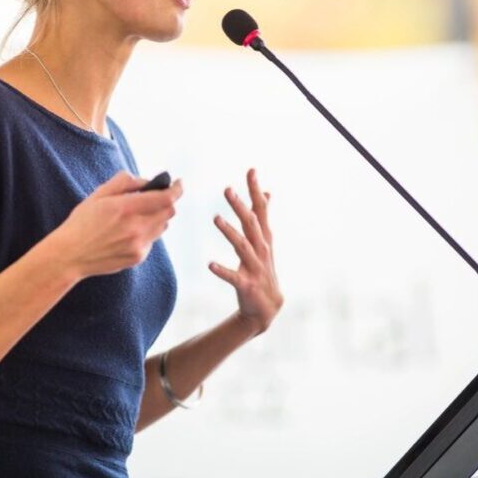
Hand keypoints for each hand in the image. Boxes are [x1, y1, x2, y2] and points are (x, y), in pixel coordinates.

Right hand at [51, 170, 182, 279]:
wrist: (70, 255)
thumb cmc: (81, 223)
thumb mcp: (99, 195)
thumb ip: (124, 182)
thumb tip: (146, 181)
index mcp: (126, 208)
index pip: (166, 198)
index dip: (177, 189)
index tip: (179, 183)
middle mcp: (136, 228)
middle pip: (169, 212)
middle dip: (166, 202)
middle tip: (155, 197)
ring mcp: (139, 245)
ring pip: (162, 226)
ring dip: (157, 217)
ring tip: (137, 216)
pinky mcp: (138, 257)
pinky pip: (152, 240)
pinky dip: (147, 232)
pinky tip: (128, 232)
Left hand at [209, 168, 282, 335]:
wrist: (267, 307)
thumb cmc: (262, 268)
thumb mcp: (265, 241)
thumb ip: (263, 216)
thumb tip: (267, 192)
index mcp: (263, 238)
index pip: (261, 209)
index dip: (255, 190)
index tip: (251, 170)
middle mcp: (262, 249)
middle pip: (251, 224)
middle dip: (240, 206)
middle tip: (227, 189)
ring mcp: (255, 267)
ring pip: (242, 246)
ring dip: (229, 232)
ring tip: (216, 218)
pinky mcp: (247, 285)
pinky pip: (233, 277)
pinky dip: (222, 270)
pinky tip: (209, 264)